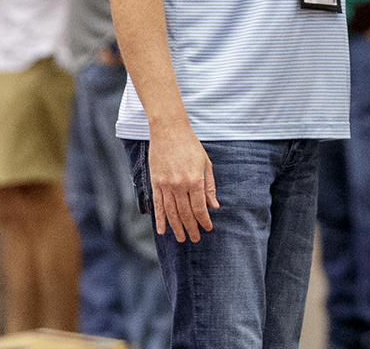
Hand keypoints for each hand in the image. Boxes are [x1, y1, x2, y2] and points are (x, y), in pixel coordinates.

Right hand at [148, 126, 217, 241]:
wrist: (169, 131)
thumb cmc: (190, 146)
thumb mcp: (206, 164)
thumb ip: (210, 186)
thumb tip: (214, 205)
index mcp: (195, 180)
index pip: (200, 207)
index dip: (204, 220)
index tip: (208, 228)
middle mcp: (180, 185)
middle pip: (185, 213)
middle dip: (191, 228)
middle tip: (195, 238)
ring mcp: (165, 185)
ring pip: (171, 212)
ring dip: (177, 227)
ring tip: (181, 238)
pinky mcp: (155, 183)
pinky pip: (157, 205)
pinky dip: (159, 219)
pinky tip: (162, 230)